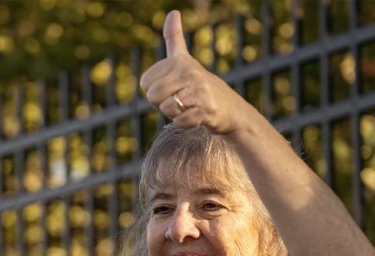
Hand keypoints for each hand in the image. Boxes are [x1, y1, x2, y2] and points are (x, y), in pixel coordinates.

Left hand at [139, 10, 244, 133]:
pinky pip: (180, 122)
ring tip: (187, 107)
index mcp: (180, 61)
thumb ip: (174, 38)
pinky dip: (185, 123)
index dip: (153, 90)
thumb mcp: (185, 59)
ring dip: (174, 114)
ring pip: (167, 109)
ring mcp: (199, 91)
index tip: (170, 87)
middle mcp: (190, 72)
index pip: (145, 82)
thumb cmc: (199, 84)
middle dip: (161, 104)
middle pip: (153, 96)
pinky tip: (195, 116)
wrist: (229, 107)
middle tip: (178, 100)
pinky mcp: (205, 110)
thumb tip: (173, 12)